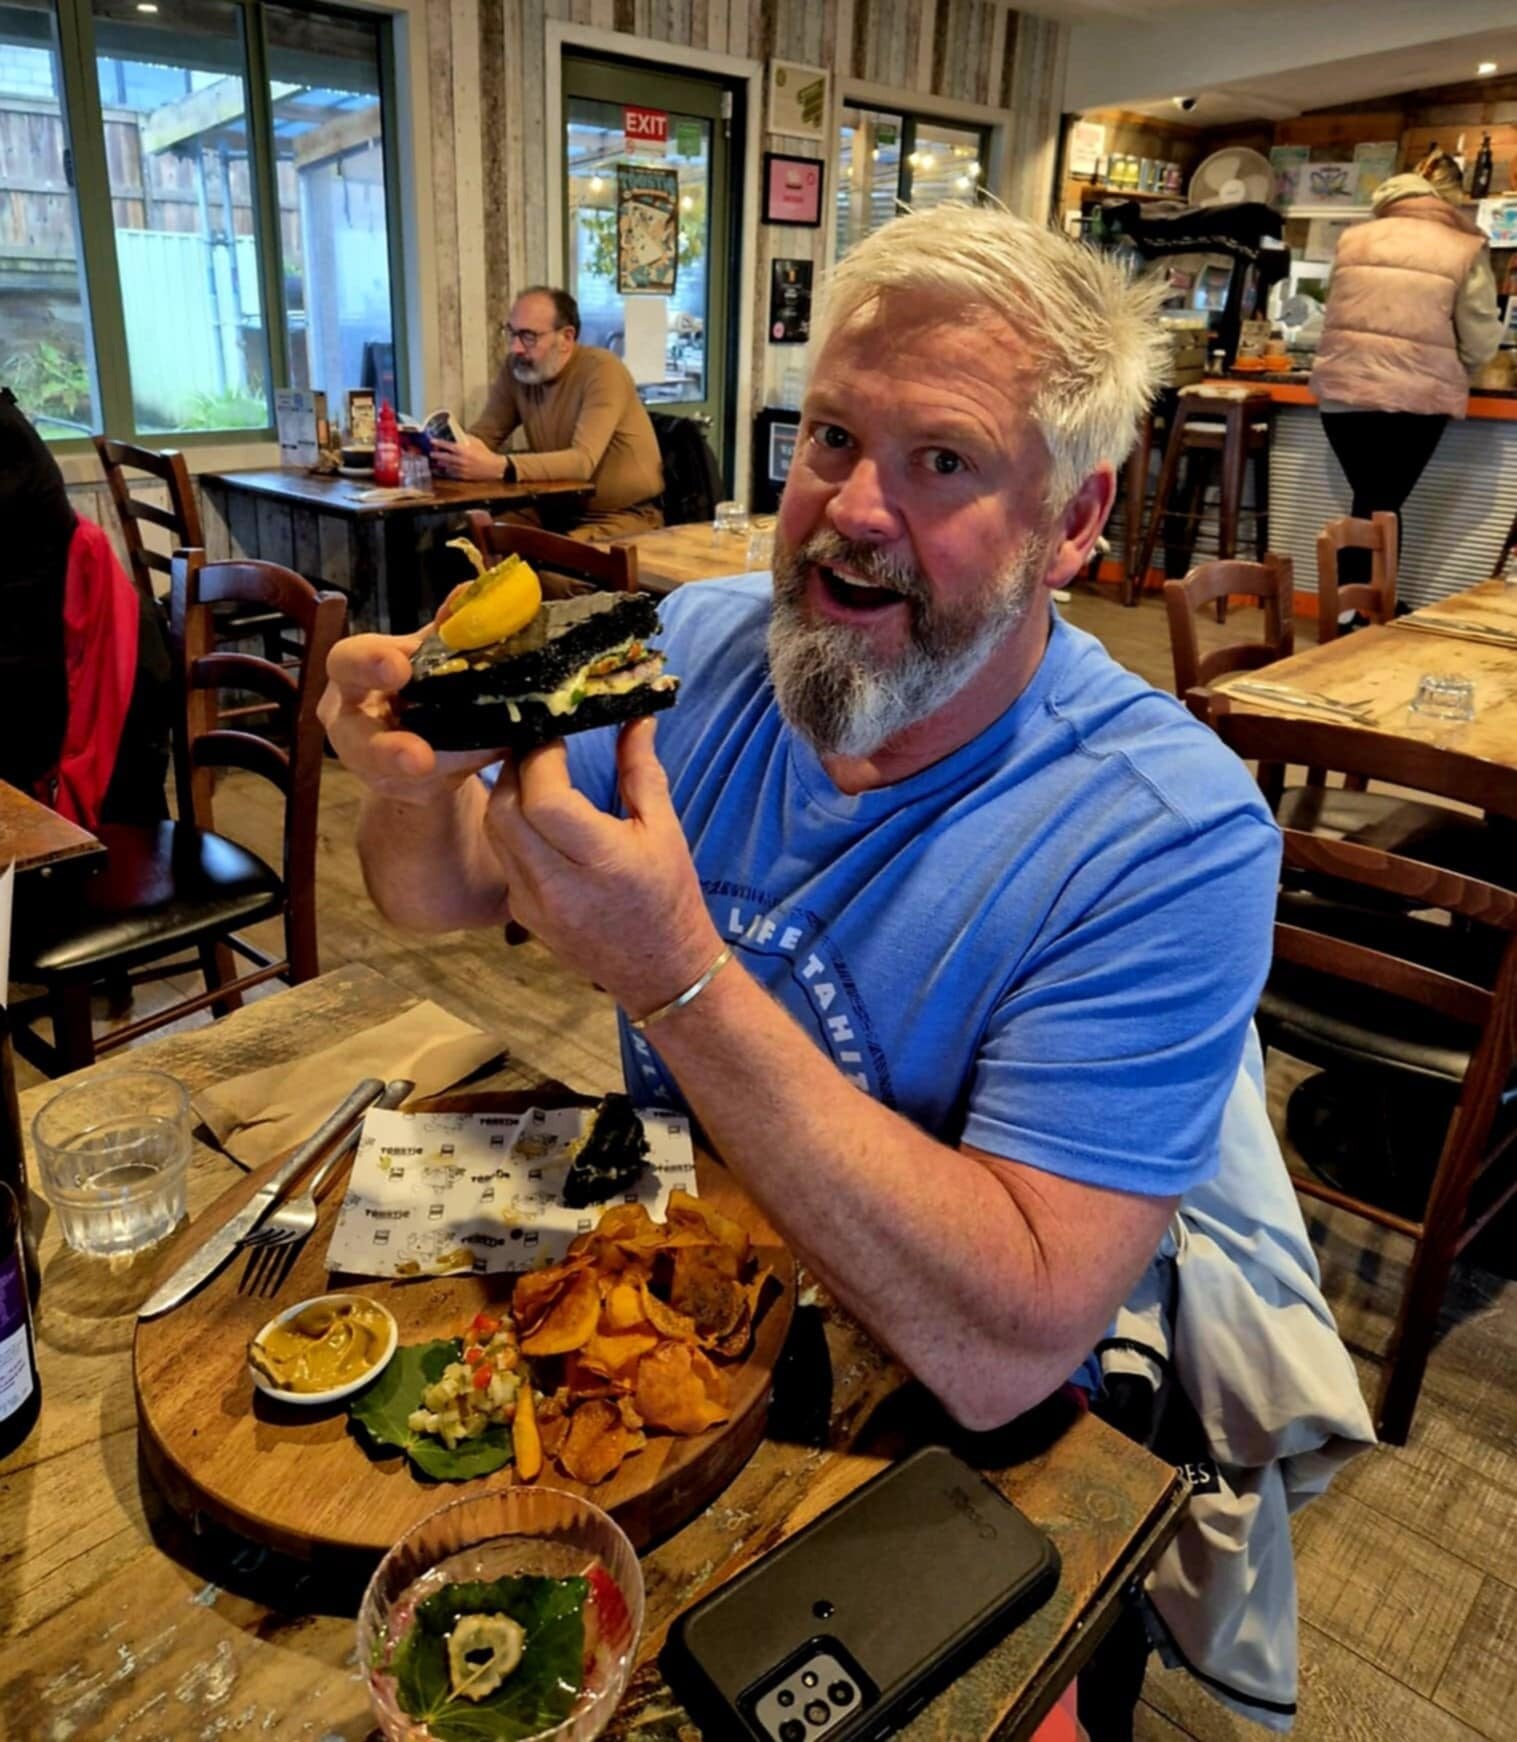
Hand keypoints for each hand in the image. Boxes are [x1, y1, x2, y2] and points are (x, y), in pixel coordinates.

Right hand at [319, 617, 500, 804]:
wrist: (419, 726)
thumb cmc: (418, 677)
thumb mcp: (430, 649)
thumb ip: (447, 627)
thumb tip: (470, 595)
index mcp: (351, 675)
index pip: (347, 663)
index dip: (370, 663)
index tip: (401, 666)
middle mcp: (350, 722)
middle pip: (355, 740)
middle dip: (386, 748)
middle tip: (418, 755)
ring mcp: (372, 765)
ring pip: (390, 776)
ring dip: (422, 776)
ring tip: (442, 772)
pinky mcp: (399, 790)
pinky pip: (425, 788)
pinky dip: (455, 774)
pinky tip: (479, 760)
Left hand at [432, 434, 505, 481]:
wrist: (493, 467)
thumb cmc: (485, 452)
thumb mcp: (475, 441)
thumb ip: (464, 438)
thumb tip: (456, 435)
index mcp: (462, 450)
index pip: (446, 445)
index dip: (438, 443)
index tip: (432, 441)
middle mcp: (459, 460)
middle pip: (443, 457)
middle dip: (435, 455)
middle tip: (431, 453)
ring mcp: (460, 469)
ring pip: (445, 466)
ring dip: (440, 463)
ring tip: (437, 461)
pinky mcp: (462, 476)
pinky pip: (451, 473)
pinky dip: (447, 470)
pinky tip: (445, 468)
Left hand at [483, 719, 721, 1014]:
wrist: (661, 972)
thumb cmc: (670, 897)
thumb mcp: (665, 830)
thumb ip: (641, 770)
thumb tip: (636, 715)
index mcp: (600, 861)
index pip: (545, 799)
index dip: (541, 757)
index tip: (555, 732)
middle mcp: (556, 885)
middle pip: (505, 810)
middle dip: (515, 768)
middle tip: (535, 744)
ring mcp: (532, 903)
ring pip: (495, 832)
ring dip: (507, 794)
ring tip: (532, 771)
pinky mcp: (520, 913)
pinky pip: (502, 857)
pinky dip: (511, 827)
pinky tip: (533, 813)